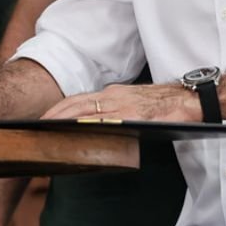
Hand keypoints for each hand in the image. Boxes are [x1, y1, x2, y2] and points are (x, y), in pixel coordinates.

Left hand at [41, 82, 199, 121]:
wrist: (187, 99)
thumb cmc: (161, 104)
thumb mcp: (131, 102)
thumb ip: (113, 110)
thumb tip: (95, 124)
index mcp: (112, 93)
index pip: (79, 100)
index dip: (60, 108)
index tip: (44, 118)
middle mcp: (113, 96)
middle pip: (77, 103)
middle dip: (55, 114)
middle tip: (38, 126)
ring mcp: (122, 105)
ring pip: (87, 110)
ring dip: (66, 119)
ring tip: (49, 130)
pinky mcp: (133, 114)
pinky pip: (106, 120)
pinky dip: (89, 125)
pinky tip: (78, 131)